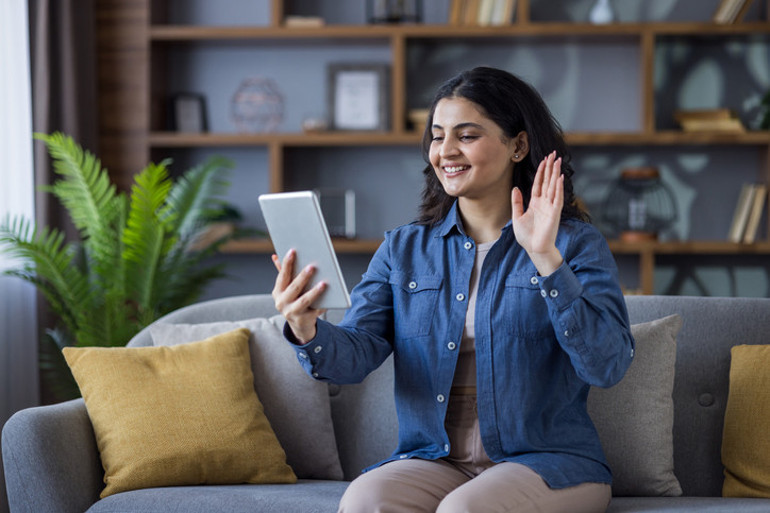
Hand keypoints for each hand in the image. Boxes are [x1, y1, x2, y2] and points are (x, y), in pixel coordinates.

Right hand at [271, 249, 326, 343]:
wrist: (299, 324)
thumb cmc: (294, 301)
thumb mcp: (286, 289)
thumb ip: (283, 273)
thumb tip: (275, 256)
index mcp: (277, 292)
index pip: (282, 275)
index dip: (287, 263)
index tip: (293, 251)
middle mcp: (282, 303)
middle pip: (294, 288)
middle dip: (303, 277)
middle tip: (312, 266)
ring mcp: (292, 313)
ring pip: (304, 301)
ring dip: (314, 292)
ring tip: (324, 283)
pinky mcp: (304, 320)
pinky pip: (315, 310)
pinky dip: (322, 304)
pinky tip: (330, 296)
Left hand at [511, 151, 564, 275]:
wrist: (534, 249)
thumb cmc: (526, 236)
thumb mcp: (517, 216)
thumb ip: (516, 202)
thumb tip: (515, 188)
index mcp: (535, 203)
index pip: (539, 183)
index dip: (541, 171)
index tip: (544, 160)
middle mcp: (544, 203)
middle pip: (548, 181)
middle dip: (550, 167)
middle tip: (553, 154)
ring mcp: (550, 207)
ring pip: (554, 186)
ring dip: (556, 173)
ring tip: (558, 160)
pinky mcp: (555, 213)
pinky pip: (557, 198)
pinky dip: (559, 188)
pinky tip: (560, 178)